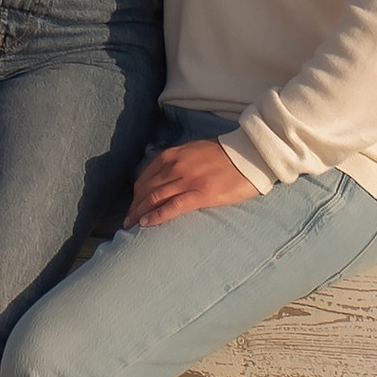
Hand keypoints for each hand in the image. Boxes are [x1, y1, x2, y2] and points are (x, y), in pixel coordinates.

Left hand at [122, 139, 257, 227]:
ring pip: (154, 198)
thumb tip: (165, 176)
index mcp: (173, 155)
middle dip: (134, 206)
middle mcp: (176, 166)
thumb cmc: (225, 154)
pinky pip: (172, 207)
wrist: (249, 155)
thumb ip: (178, 161)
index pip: (145, 177)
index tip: (132, 205)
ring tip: (132, 226)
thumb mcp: (194, 150)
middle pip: (146, 189)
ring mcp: (188, 180)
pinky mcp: (201, 194)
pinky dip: (156, 216)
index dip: (135, 194)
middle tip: (127, 220)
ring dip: (140, 214)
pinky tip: (147, 224)